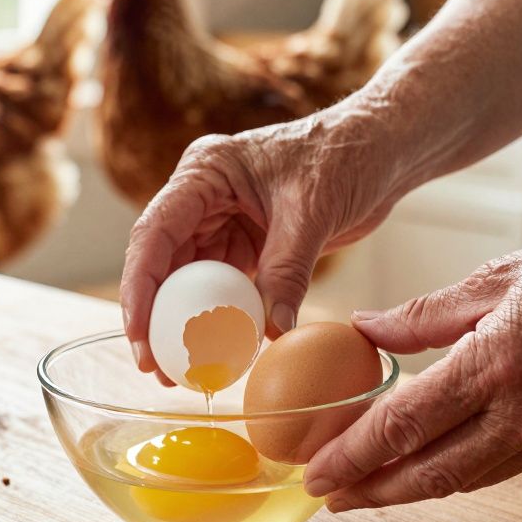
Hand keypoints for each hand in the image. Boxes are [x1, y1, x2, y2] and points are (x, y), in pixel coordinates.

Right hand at [120, 113, 403, 382]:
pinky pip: (226, 287)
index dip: (140, 286)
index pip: (155, 231)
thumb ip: (287, 272)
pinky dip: (223, 319)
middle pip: (163, 262)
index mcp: (205, 171)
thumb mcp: (311, 213)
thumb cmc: (345, 155)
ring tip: (181, 371)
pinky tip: (221, 352)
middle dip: (155, 316)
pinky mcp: (248, 243)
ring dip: (185, 324)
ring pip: (190, 280)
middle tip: (155, 367)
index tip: (138, 334)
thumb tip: (270, 333)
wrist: (382, 150)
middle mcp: (204, 196)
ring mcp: (224, 220)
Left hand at [304, 219, 521, 509]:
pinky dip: (453, 472)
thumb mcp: (497, 275)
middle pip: (429, 471)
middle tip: (324, 495)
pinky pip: (498, 468)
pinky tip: (422, 466)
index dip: (353, 454)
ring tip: (362, 489)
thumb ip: (423, 314)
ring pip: (463, 478)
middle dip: (369, 490)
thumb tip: (363, 328)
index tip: (315, 470)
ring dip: (406, 490)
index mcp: (497, 361)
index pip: (406, 422)